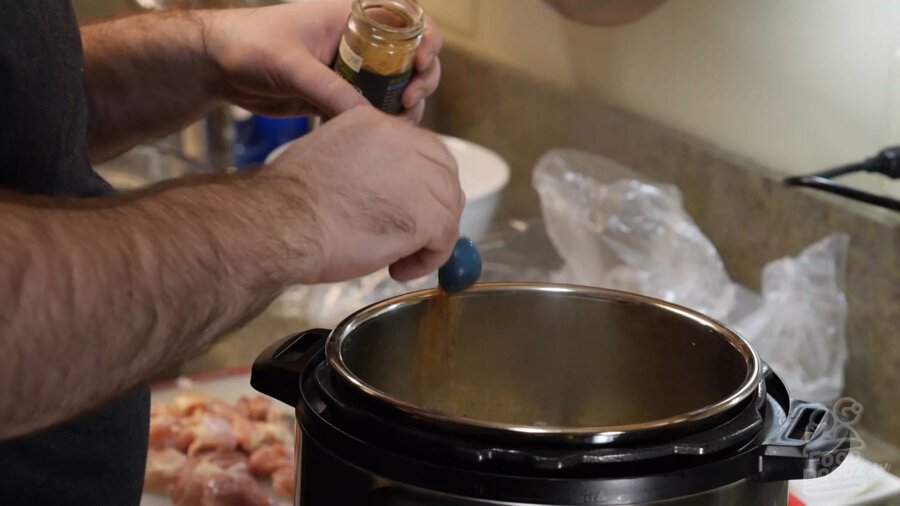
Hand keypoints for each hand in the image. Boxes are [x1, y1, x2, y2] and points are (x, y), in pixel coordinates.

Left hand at [202, 1, 442, 122]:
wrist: (217, 66)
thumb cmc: (250, 46)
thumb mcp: (291, 65)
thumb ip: (328, 91)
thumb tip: (367, 120)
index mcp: (353, 16)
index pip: (408, 19)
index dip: (427, 38)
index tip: (422, 61)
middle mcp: (359, 43)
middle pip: (413, 58)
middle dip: (422, 79)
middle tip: (408, 101)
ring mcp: (352, 71)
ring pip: (397, 88)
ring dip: (406, 107)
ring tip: (398, 124)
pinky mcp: (340, 97)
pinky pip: (373, 110)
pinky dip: (383, 123)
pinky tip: (381, 137)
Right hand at [257, 106, 463, 283]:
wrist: (280, 224)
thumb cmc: (289, 203)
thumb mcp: (328, 159)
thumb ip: (363, 164)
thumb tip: (386, 190)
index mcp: (374, 123)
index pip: (422, 148)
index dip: (422, 182)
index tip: (407, 206)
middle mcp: (401, 140)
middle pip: (445, 174)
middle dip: (437, 207)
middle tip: (415, 235)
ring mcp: (417, 177)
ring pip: (448, 208)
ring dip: (431, 238)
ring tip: (399, 259)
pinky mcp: (425, 215)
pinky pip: (445, 239)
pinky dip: (429, 259)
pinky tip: (398, 269)